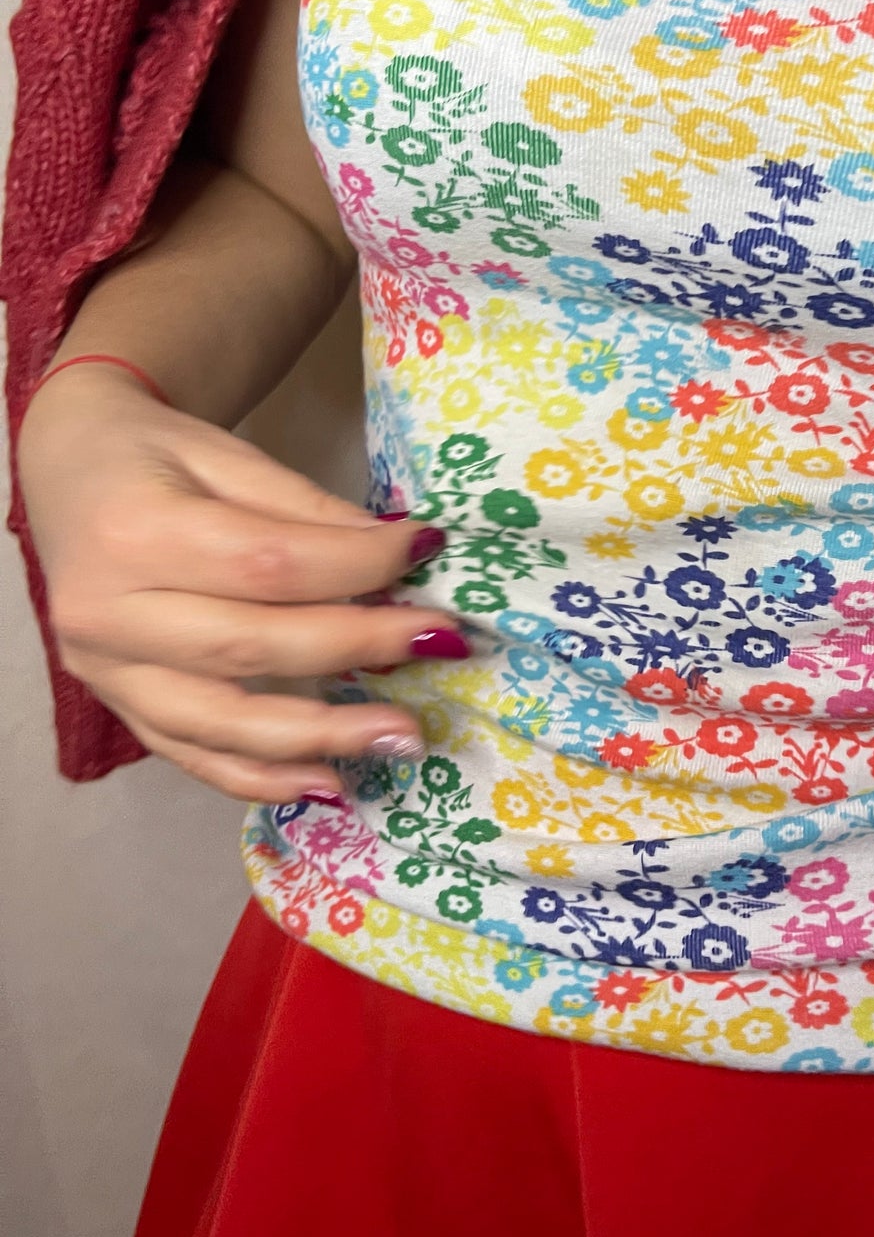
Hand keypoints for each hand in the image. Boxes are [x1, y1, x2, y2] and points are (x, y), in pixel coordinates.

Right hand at [18, 364, 468, 803]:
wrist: (69, 471)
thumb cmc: (154, 456)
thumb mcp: (228, 455)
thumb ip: (306, 510)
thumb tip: (400, 553)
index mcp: (135, 531)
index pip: (267, 563)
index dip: (357, 565)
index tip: (427, 551)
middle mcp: (107, 613)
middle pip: (251, 646)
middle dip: (357, 649)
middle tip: (440, 646)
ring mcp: (104, 671)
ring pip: (222, 722)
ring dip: (321, 736)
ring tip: (402, 738)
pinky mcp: (116, 704)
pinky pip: (192, 755)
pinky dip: (261, 778)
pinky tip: (329, 781)